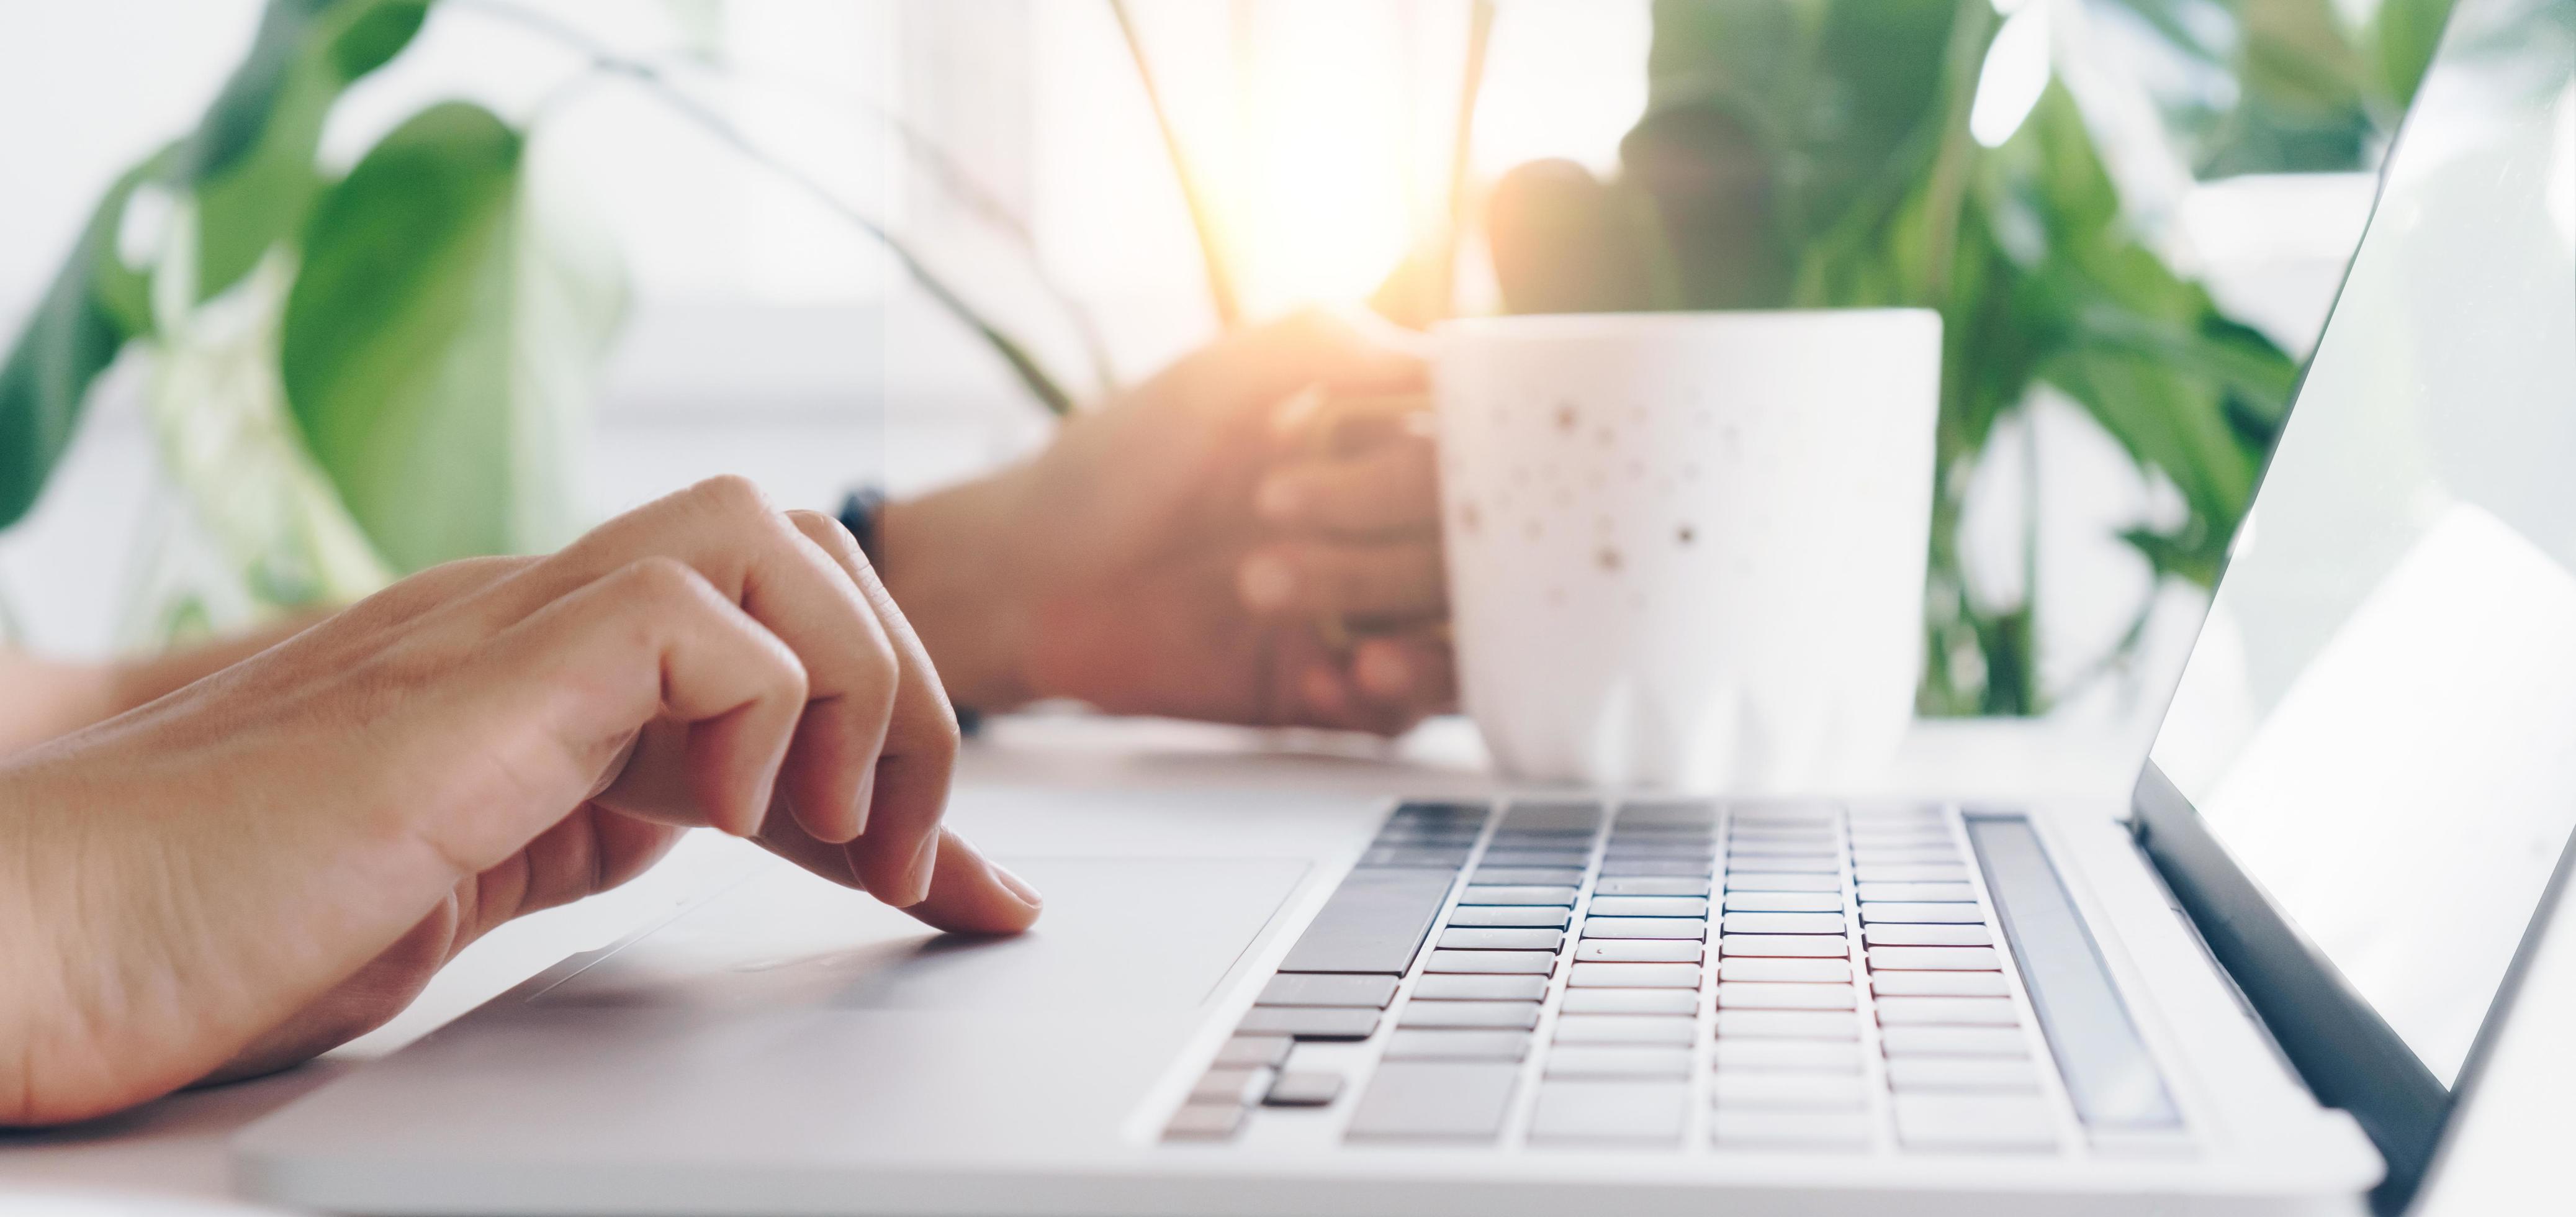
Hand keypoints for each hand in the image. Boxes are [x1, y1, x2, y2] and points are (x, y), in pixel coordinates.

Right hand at [0, 477, 1039, 1125]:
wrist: (43, 934)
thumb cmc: (215, 920)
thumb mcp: (465, 880)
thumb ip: (574, 823)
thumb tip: (701, 815)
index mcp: (536, 673)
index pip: (769, 651)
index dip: (895, 759)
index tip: (971, 889)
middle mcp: (527, 624)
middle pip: (795, 550)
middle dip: (903, 701)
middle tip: (905, 863)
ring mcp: (495, 633)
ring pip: (764, 534)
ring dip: (855, 685)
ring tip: (836, 836)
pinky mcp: (470, 676)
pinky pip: (686, 608)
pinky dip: (753, 710)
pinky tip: (715, 818)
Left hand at [885, 311, 1456, 733]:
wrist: (1024, 582)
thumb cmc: (1109, 467)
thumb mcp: (1210, 380)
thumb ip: (1320, 344)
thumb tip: (1438, 359)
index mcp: (1370, 446)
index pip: (1467, 455)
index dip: (1439, 458)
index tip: (1392, 452)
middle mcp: (1378, 531)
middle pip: (1462, 546)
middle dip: (1384, 532)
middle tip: (1270, 508)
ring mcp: (1360, 616)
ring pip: (1451, 634)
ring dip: (1408, 630)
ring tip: (1309, 617)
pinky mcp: (1326, 692)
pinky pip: (1400, 713)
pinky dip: (1382, 698)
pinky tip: (1329, 680)